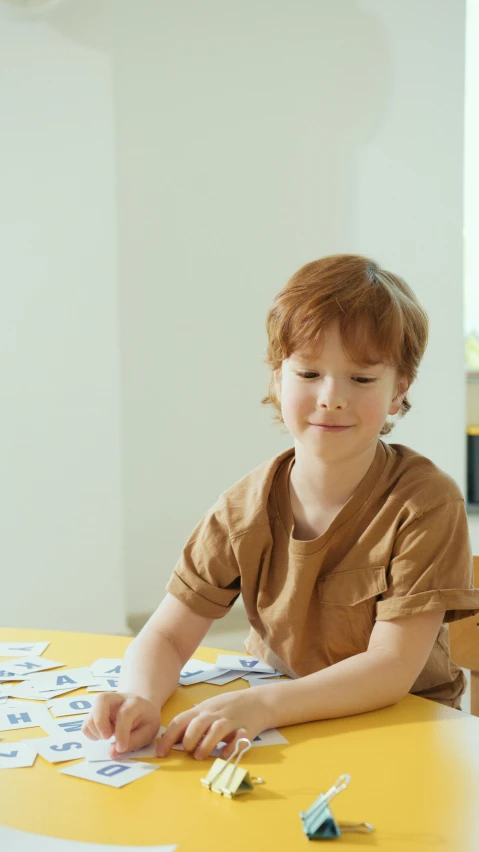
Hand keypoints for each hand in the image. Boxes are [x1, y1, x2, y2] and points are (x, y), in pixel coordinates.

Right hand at [81, 692, 160, 758]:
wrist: (141, 707)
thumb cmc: (145, 721)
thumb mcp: (148, 732)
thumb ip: (133, 743)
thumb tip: (112, 753)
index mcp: (134, 703)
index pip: (124, 714)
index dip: (121, 733)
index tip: (121, 748)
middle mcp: (117, 699)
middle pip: (101, 700)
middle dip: (100, 721)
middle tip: (107, 737)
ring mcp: (104, 705)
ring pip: (91, 712)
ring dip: (96, 730)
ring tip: (109, 737)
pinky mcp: (95, 713)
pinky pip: (86, 722)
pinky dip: (90, 732)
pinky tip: (102, 736)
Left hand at [156, 688, 272, 760]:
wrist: (259, 701)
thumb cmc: (228, 707)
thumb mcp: (208, 710)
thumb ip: (192, 723)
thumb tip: (170, 741)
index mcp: (203, 710)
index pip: (181, 721)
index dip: (168, 738)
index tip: (160, 754)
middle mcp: (215, 714)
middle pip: (197, 724)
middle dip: (188, 739)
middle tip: (187, 751)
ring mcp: (231, 721)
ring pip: (216, 730)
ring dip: (206, 745)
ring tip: (200, 755)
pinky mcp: (247, 729)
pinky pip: (239, 739)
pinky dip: (231, 748)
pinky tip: (225, 754)